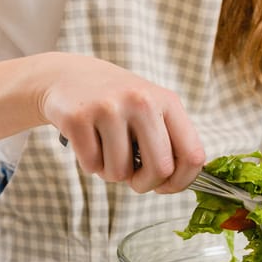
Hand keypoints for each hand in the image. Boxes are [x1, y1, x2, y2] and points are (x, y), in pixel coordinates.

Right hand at [36, 53, 205, 193]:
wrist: (69, 75)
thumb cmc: (117, 103)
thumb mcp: (151, 109)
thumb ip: (169, 141)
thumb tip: (179, 182)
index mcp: (168, 101)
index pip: (192, 155)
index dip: (181, 182)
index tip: (165, 186)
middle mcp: (142, 101)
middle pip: (160, 170)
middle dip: (144, 184)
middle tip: (132, 178)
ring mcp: (109, 108)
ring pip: (120, 173)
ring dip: (111, 173)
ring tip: (105, 150)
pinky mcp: (79, 118)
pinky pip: (92, 166)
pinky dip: (90, 164)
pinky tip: (88, 142)